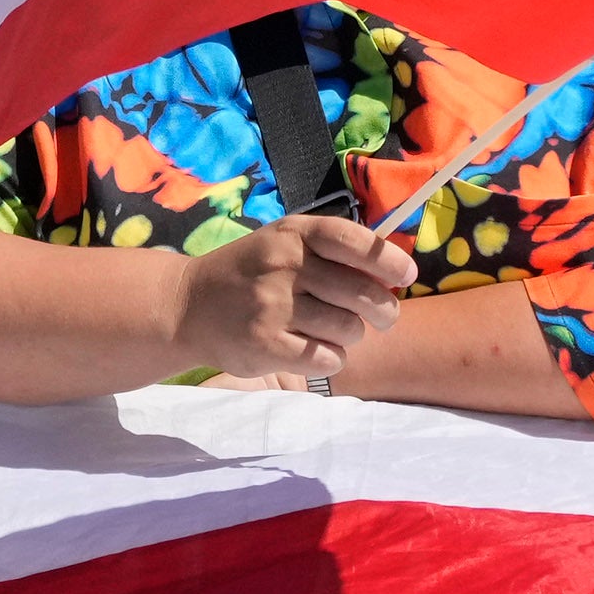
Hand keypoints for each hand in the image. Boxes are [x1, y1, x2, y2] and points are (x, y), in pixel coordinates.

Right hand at [174, 217, 414, 381]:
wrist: (188, 306)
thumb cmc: (249, 272)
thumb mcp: (283, 243)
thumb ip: (331, 249)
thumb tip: (394, 267)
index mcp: (293, 234)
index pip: (353, 241)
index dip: (388, 260)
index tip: (406, 275)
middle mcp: (284, 266)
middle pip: (361, 293)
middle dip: (383, 310)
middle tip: (384, 318)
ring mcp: (272, 306)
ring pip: (348, 329)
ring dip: (350, 336)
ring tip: (333, 331)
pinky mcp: (265, 345)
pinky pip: (326, 358)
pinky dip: (331, 359)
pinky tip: (316, 351)